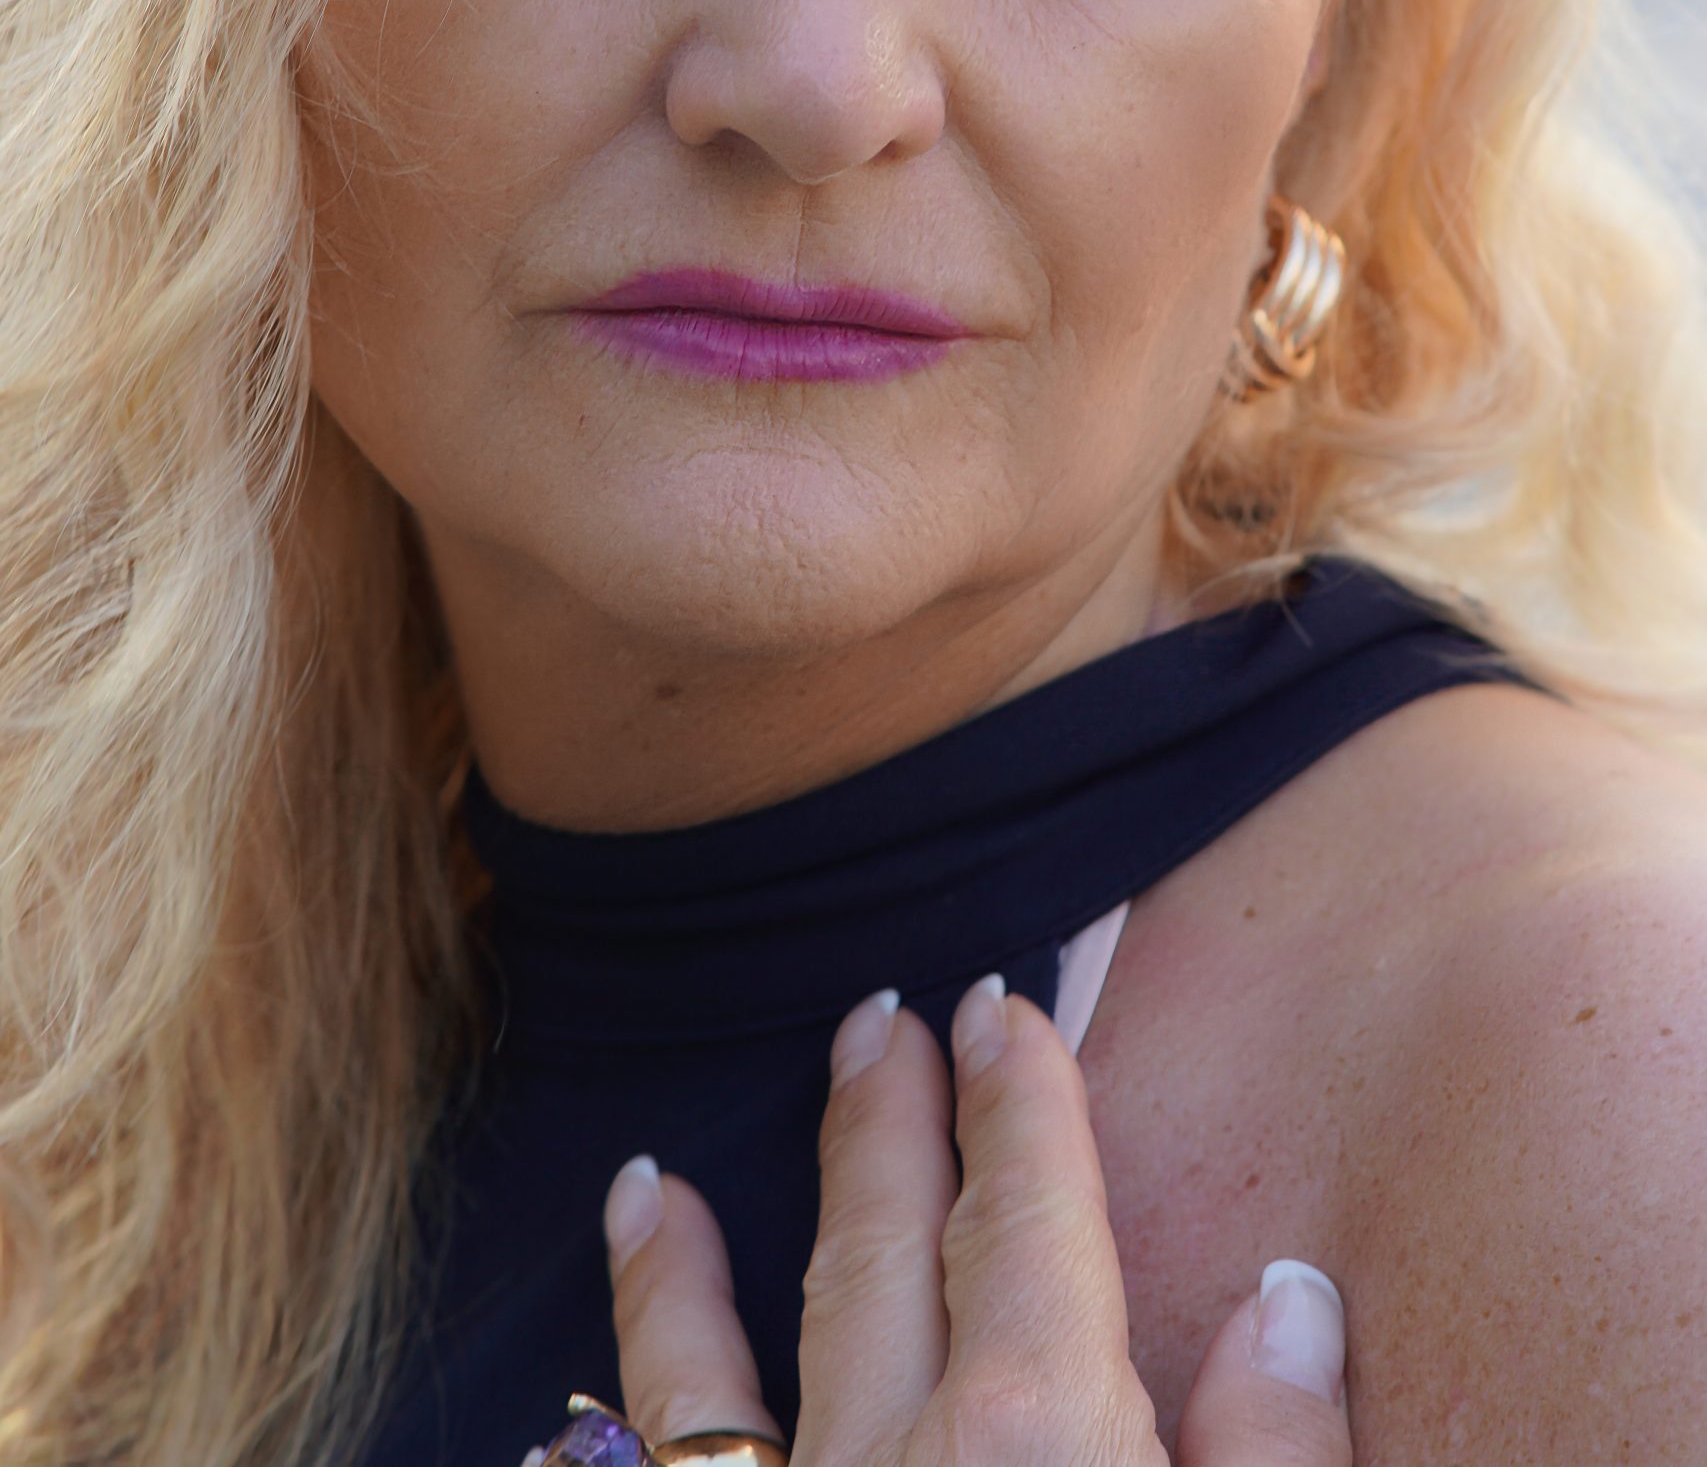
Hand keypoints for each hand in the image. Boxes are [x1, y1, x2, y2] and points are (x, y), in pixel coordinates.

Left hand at [589, 973, 1353, 1465]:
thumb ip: (1279, 1456)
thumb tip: (1288, 1300)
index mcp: (1039, 1437)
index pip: (1029, 1220)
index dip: (1023, 1106)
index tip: (1006, 1006)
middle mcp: (891, 1464)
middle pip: (879, 1258)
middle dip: (881, 1127)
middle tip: (873, 1017)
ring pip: (709, 1381)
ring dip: (683, 1275)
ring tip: (652, 1182)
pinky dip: (603, 1448)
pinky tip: (560, 1433)